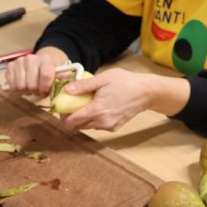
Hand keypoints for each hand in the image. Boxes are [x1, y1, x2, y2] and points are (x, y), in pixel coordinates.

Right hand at [5, 47, 68, 95]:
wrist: (40, 61)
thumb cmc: (50, 71)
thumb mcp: (59, 73)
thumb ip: (62, 79)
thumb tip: (68, 86)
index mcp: (46, 60)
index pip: (46, 75)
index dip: (45, 88)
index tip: (45, 92)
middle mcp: (31, 59)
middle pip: (31, 84)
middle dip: (35, 91)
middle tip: (38, 91)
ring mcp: (19, 62)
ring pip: (21, 86)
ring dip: (26, 91)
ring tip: (31, 88)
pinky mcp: (10, 66)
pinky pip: (12, 85)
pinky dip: (17, 90)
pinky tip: (23, 86)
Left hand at [62, 69, 189, 130]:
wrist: (145, 92)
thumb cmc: (125, 82)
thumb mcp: (103, 79)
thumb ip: (83, 85)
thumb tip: (67, 90)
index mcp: (97, 110)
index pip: (72, 121)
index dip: (63, 115)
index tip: (61, 107)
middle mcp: (102, 122)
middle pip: (78, 126)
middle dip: (71, 118)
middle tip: (70, 106)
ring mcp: (109, 127)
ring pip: (87, 127)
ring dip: (82, 119)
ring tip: (84, 105)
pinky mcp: (114, 127)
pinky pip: (98, 126)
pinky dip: (93, 120)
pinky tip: (96, 108)